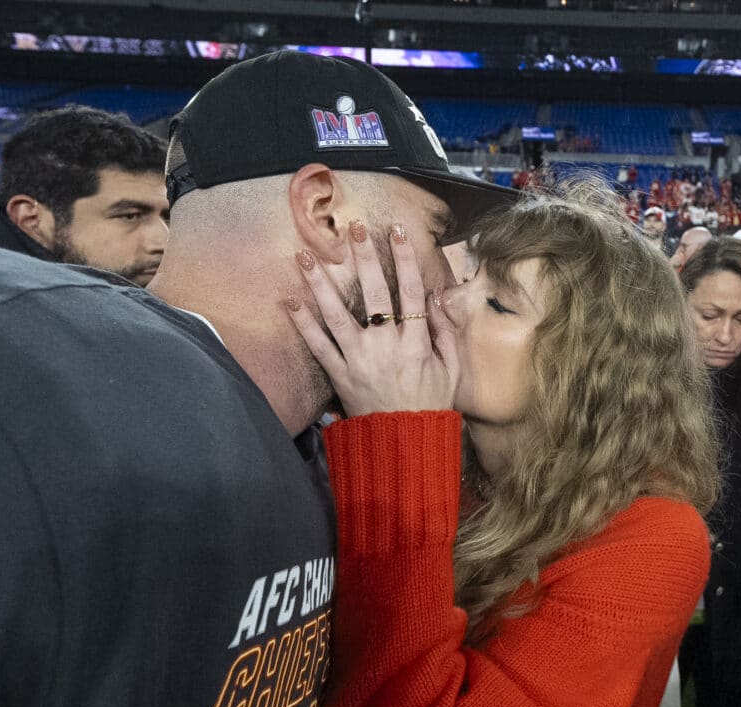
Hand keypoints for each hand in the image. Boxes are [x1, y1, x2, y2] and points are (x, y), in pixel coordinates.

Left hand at [285, 221, 459, 417]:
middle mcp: (386, 346)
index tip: (397, 230)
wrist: (404, 444)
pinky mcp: (340, 376)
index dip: (405, 258)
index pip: (411, 291)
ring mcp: (359, 360)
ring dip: (320, 283)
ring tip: (304, 255)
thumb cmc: (431, 405)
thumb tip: (438, 295)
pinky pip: (318, 347)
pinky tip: (289, 302)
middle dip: (364, 257)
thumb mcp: (451, 369)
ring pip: (337, 315)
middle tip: (353, 227)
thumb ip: (446, 332)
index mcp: (417, 343)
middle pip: (374, 293)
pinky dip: (303, 325)